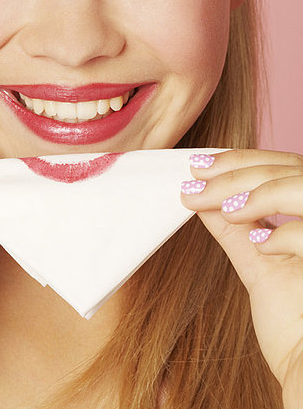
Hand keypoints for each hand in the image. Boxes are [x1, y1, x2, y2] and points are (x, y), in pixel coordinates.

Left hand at [180, 149, 302, 408]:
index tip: (198, 165)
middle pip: (291, 170)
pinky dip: (284, 234)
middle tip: (195, 181)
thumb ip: (235, 230)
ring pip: (302, 187)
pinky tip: (260, 245)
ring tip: (225, 208)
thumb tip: (203, 198)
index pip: (284, 167)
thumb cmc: (294, 325)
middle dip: (236, 173)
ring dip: (257, 192)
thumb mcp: (259, 264)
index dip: (241, 160)